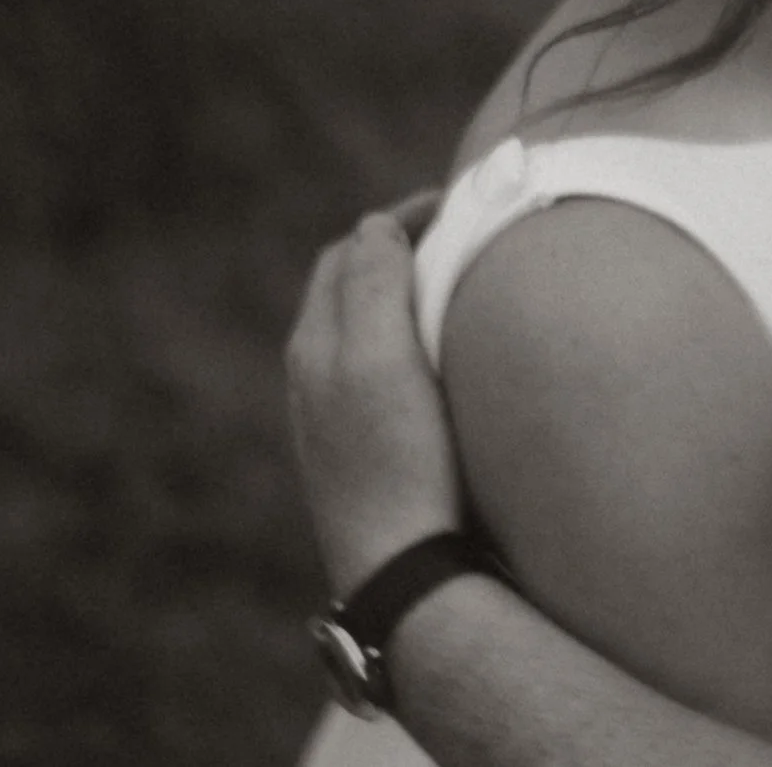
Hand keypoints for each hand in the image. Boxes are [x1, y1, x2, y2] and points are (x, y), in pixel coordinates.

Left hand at [285, 210, 464, 598]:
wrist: (401, 568)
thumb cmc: (397, 460)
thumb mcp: (381, 358)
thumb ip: (374, 282)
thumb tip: (375, 225)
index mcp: (314, 344)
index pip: (348, 252)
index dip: (397, 219)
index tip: (454, 204)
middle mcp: (314, 376)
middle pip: (349, 287)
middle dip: (397, 249)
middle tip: (458, 234)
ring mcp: (335, 417)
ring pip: (362, 329)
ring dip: (402, 294)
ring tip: (456, 284)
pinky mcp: (363, 450)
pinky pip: (378, 370)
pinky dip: (408, 339)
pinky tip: (445, 358)